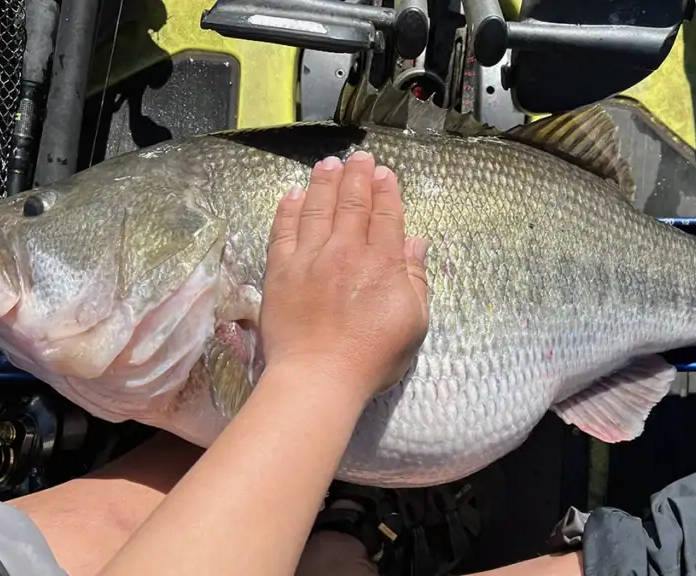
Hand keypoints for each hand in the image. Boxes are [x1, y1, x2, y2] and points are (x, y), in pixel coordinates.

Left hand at [260, 151, 429, 400]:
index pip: (385, 215)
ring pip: (317, 208)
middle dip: (357, 176)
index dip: (385, 191)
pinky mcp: (280, 270)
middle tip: (358, 157)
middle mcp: (346, 251)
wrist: (318, 376)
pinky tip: (293, 194)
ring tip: (328, 164)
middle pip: (352, 204)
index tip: (384, 173)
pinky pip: (283, 230)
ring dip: (324, 182)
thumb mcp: (413, 323)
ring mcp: (309, 258)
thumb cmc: (372, 358)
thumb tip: (415, 242)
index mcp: (382, 263)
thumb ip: (415, 279)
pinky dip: (289, 209)